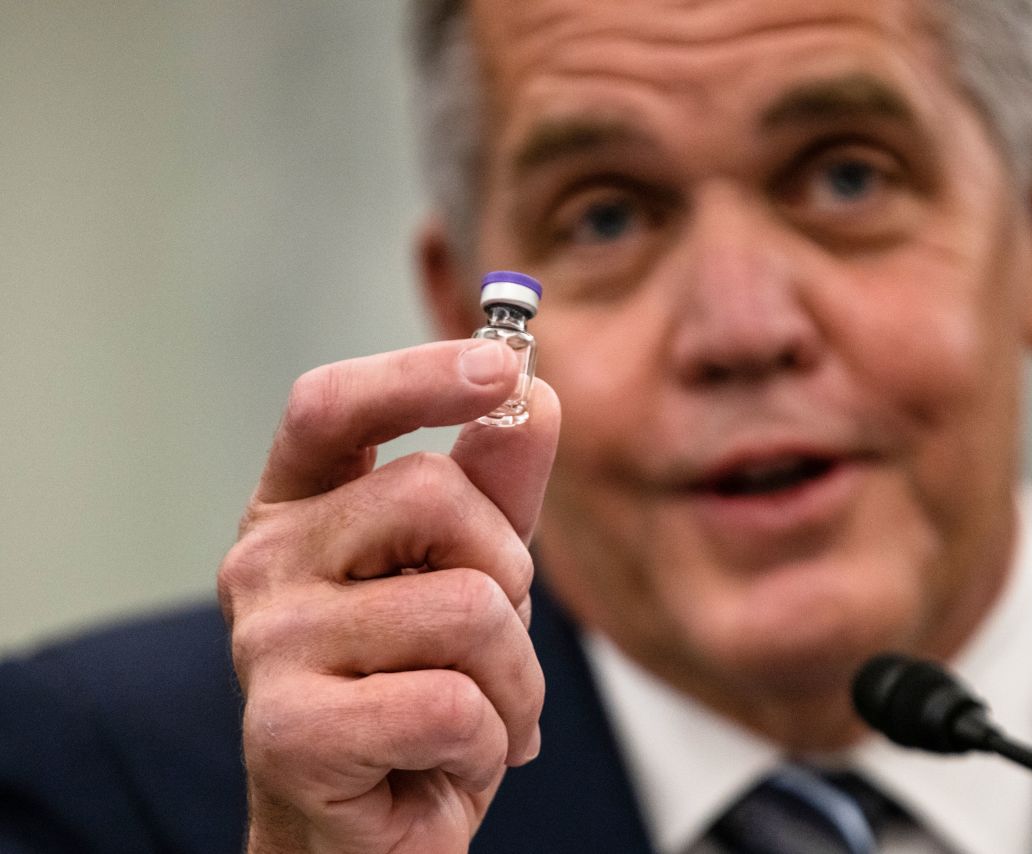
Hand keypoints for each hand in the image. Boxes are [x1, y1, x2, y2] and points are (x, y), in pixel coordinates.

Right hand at [218, 339, 559, 853]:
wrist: (368, 833)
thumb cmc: (418, 693)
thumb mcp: (470, 573)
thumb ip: (495, 484)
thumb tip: (533, 395)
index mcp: (299, 510)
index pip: (331, 406)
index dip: (414, 373)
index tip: (499, 361)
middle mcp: (263, 563)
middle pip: (431, 495)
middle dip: (505, 572)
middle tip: (492, 636)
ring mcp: (267, 644)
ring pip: (465, 607)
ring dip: (513, 676)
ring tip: (479, 713)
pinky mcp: (287, 731)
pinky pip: (451, 702)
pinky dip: (488, 740)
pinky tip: (451, 761)